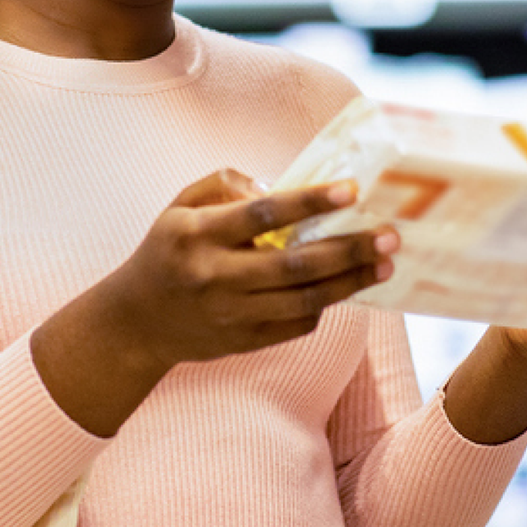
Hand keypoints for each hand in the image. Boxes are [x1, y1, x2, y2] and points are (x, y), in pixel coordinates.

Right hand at [103, 169, 399, 370]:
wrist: (136, 322)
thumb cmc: (169, 251)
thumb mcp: (179, 206)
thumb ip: (224, 184)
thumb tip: (278, 187)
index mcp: (198, 234)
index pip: (262, 215)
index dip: (310, 202)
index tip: (352, 190)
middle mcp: (215, 276)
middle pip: (295, 264)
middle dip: (349, 249)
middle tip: (390, 235)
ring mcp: (231, 314)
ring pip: (304, 300)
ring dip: (351, 282)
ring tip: (384, 264)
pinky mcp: (243, 341)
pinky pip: (297, 324)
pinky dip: (325, 305)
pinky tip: (345, 287)